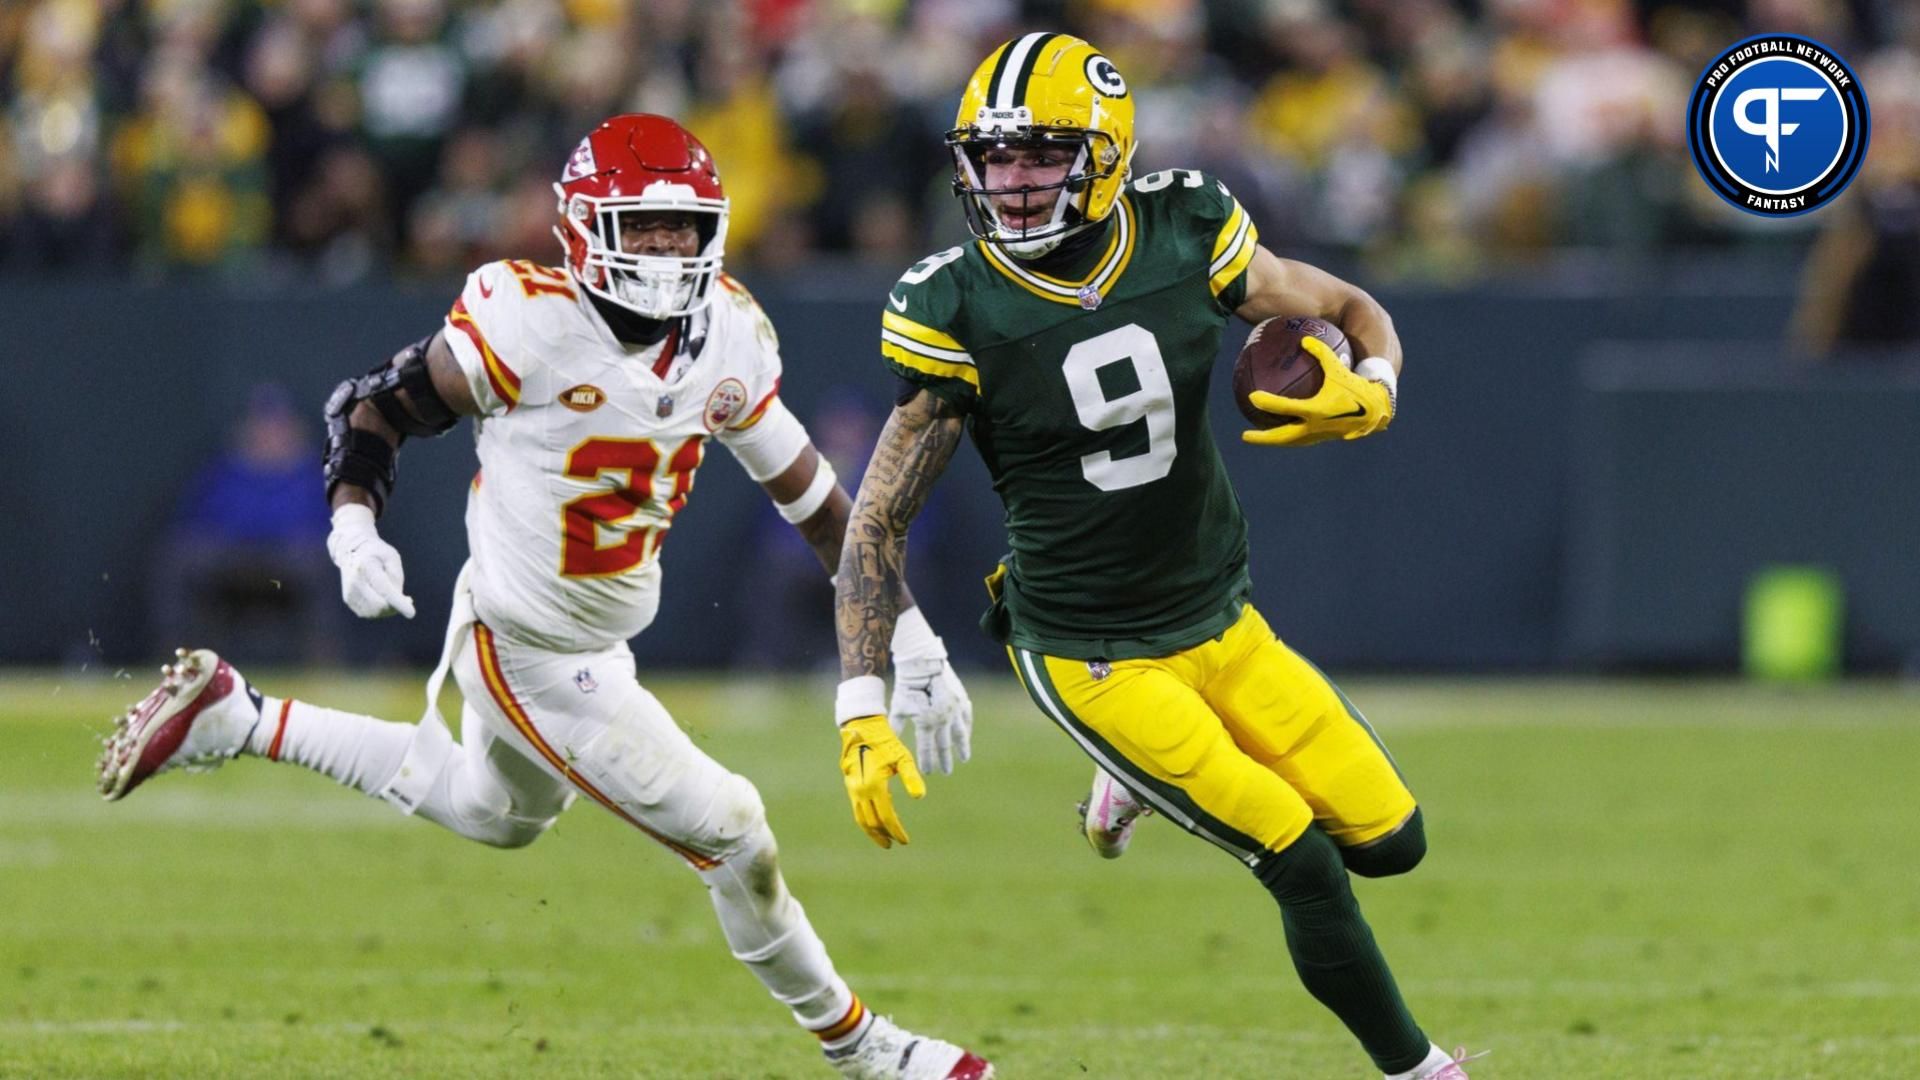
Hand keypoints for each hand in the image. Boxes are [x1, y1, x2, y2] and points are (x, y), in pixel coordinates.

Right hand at [326, 503, 415, 618]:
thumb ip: (396, 578)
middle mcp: (355, 581)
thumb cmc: (377, 553)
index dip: (398, 602)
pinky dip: (380, 610)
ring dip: (388, 609)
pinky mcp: (349, 600)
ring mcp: (350, 592)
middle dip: (396, 607)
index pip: (384, 589)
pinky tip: (384, 599)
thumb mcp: (392, 557)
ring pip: (374, 612)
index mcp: (366, 566)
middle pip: (380, 605)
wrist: (350, 550)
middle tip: (408, 600)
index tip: (411, 613)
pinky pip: (368, 613)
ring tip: (395, 597)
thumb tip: (398, 601)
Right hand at [838, 715, 924, 847]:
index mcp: (874, 785)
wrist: (862, 728)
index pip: (886, 817)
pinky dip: (866, 820)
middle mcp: (861, 790)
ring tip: (884, 839)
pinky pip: (857, 809)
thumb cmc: (886, 742)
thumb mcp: (903, 758)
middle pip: (872, 822)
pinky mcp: (850, 786)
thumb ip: (911, 777)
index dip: (896, 831)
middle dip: (884, 834)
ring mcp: (853, 789)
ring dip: (872, 831)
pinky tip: (876, 821)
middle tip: (895, 842)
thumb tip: (919, 797)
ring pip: (861, 819)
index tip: (905, 841)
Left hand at [889, 609, 972, 774]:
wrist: (922, 661)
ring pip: (960, 734)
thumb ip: (896, 726)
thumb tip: (890, 741)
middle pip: (944, 745)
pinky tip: (967, 734)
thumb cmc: (907, 684)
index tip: (928, 772)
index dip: (927, 761)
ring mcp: (954, 709)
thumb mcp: (899, 706)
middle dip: (944, 760)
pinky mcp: (961, 699)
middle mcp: (943, 719)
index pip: (926, 748)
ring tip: (964, 759)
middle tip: (946, 772)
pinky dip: (967, 728)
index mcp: (926, 722)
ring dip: (962, 748)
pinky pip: (967, 718)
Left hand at [1243, 336, 1393, 447]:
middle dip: (1263, 438)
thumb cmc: (1359, 387)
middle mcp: (1316, 427)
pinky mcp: (1327, 437)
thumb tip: (1304, 340)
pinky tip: (1287, 428)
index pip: (1286, 408)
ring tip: (1262, 437)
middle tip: (1245, 436)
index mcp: (1317, 410)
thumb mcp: (1339, 368)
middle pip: (1283, 436)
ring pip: (1294, 441)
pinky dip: (1294, 435)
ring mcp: (1321, 435)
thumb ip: (1322, 352)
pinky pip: (1305, 438)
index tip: (1252, 398)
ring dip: (1277, 440)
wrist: (1379, 409)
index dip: (1268, 403)